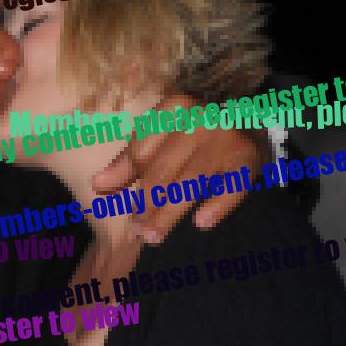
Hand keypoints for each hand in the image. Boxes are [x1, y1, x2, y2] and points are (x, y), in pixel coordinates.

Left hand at [93, 93, 260, 242]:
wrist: (248, 121)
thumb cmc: (192, 134)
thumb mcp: (160, 139)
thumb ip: (128, 162)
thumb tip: (97, 186)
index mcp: (173, 108)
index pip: (141, 151)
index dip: (124, 179)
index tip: (114, 203)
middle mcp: (199, 119)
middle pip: (162, 170)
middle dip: (146, 204)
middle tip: (136, 230)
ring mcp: (225, 138)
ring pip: (190, 183)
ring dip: (169, 214)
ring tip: (153, 236)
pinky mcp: (247, 157)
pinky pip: (232, 187)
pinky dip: (218, 206)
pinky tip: (201, 223)